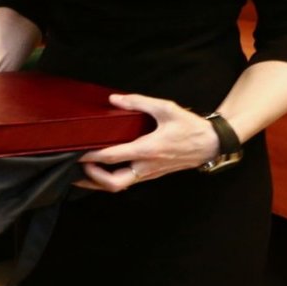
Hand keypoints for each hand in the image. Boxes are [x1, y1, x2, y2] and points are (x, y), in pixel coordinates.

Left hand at [76, 93, 219, 190]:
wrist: (211, 144)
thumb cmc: (190, 126)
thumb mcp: (166, 108)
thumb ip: (139, 102)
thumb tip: (115, 99)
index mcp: (148, 150)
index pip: (113, 157)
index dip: (91, 156)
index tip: (75, 152)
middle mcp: (147, 166)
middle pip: (114, 183)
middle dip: (91, 179)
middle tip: (76, 167)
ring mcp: (149, 173)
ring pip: (120, 186)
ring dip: (99, 182)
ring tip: (82, 172)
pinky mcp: (152, 174)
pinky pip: (127, 181)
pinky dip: (111, 179)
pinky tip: (101, 170)